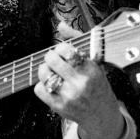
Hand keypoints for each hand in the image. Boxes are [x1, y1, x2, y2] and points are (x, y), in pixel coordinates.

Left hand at [34, 21, 123, 138]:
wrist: (100, 113)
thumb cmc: (96, 84)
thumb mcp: (94, 62)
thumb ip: (77, 40)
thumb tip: (60, 24)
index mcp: (91, 69)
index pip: (66, 50)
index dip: (60, 48)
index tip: (63, 52)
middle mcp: (80, 83)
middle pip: (51, 59)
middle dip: (50, 57)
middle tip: (54, 61)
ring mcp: (69, 96)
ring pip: (44, 73)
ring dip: (44, 70)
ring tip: (51, 72)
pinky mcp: (59, 106)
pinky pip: (39, 89)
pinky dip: (41, 85)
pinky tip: (51, 85)